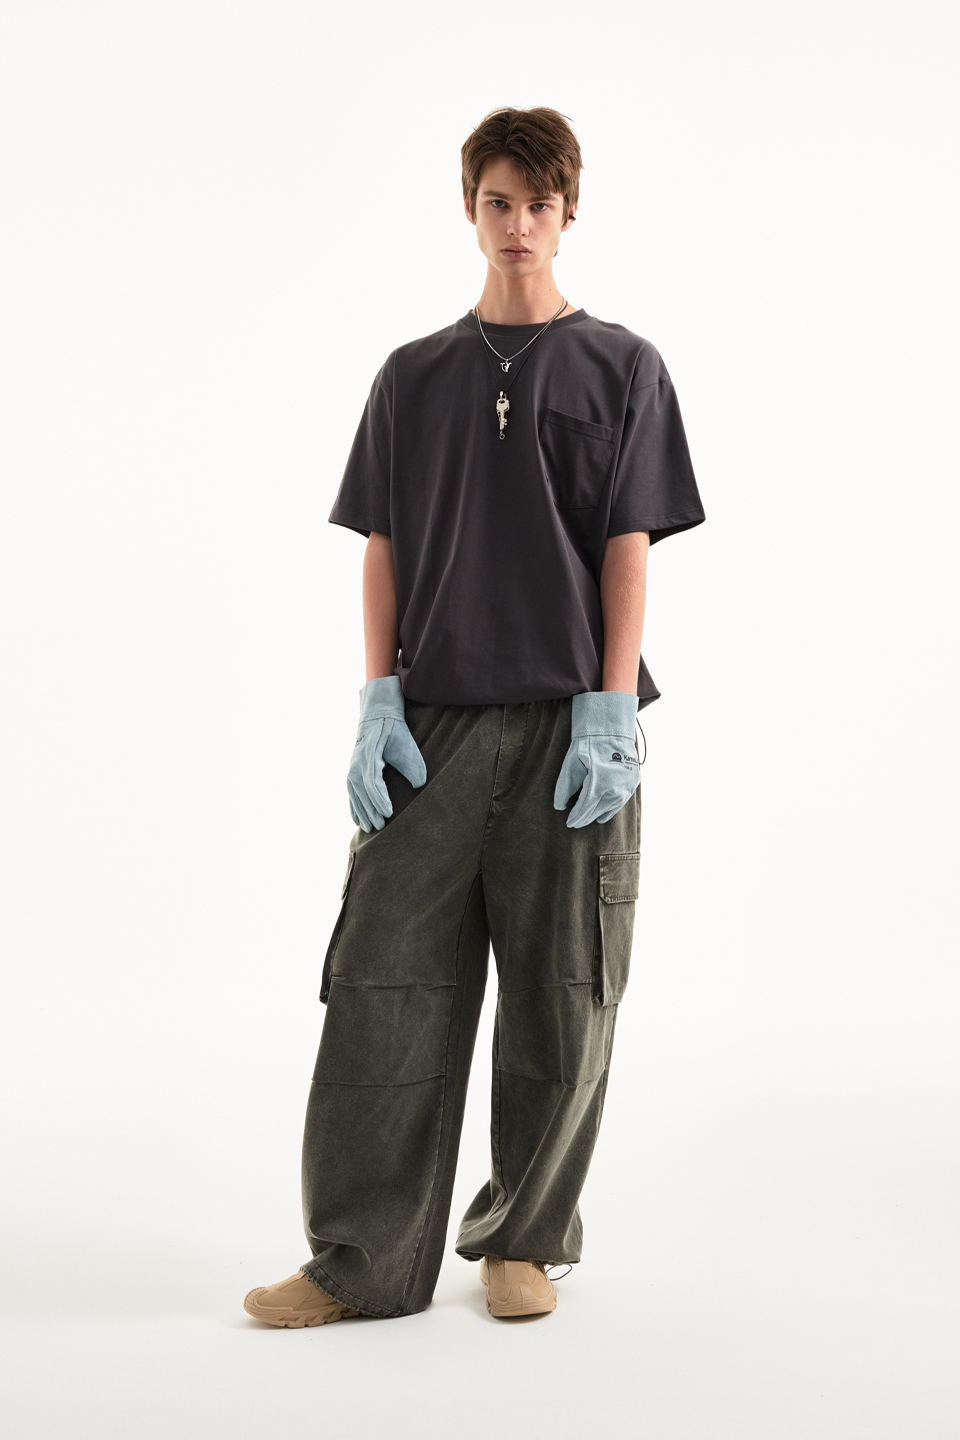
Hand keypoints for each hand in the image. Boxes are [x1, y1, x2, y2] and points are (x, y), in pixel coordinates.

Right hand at [347, 676, 426, 832]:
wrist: (377, 718)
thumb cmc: (394, 732)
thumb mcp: (406, 743)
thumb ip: (413, 764)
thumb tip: (419, 785)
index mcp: (369, 757)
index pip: (372, 782)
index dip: (379, 799)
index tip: (389, 813)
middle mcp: (356, 764)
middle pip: (362, 792)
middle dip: (371, 810)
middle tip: (381, 827)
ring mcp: (352, 768)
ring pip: (355, 795)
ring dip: (362, 812)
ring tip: (370, 829)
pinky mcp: (353, 772)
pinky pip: (351, 793)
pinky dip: (354, 807)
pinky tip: (358, 820)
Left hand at [553, 691, 640, 827]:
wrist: (611, 728)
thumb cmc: (588, 744)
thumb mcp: (571, 763)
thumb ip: (564, 787)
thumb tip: (559, 806)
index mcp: (599, 783)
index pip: (585, 809)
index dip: (576, 817)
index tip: (569, 822)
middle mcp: (615, 788)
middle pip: (597, 811)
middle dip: (585, 818)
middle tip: (575, 822)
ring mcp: (627, 786)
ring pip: (610, 809)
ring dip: (598, 815)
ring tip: (588, 819)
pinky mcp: (633, 781)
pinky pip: (621, 801)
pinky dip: (611, 808)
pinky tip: (603, 813)